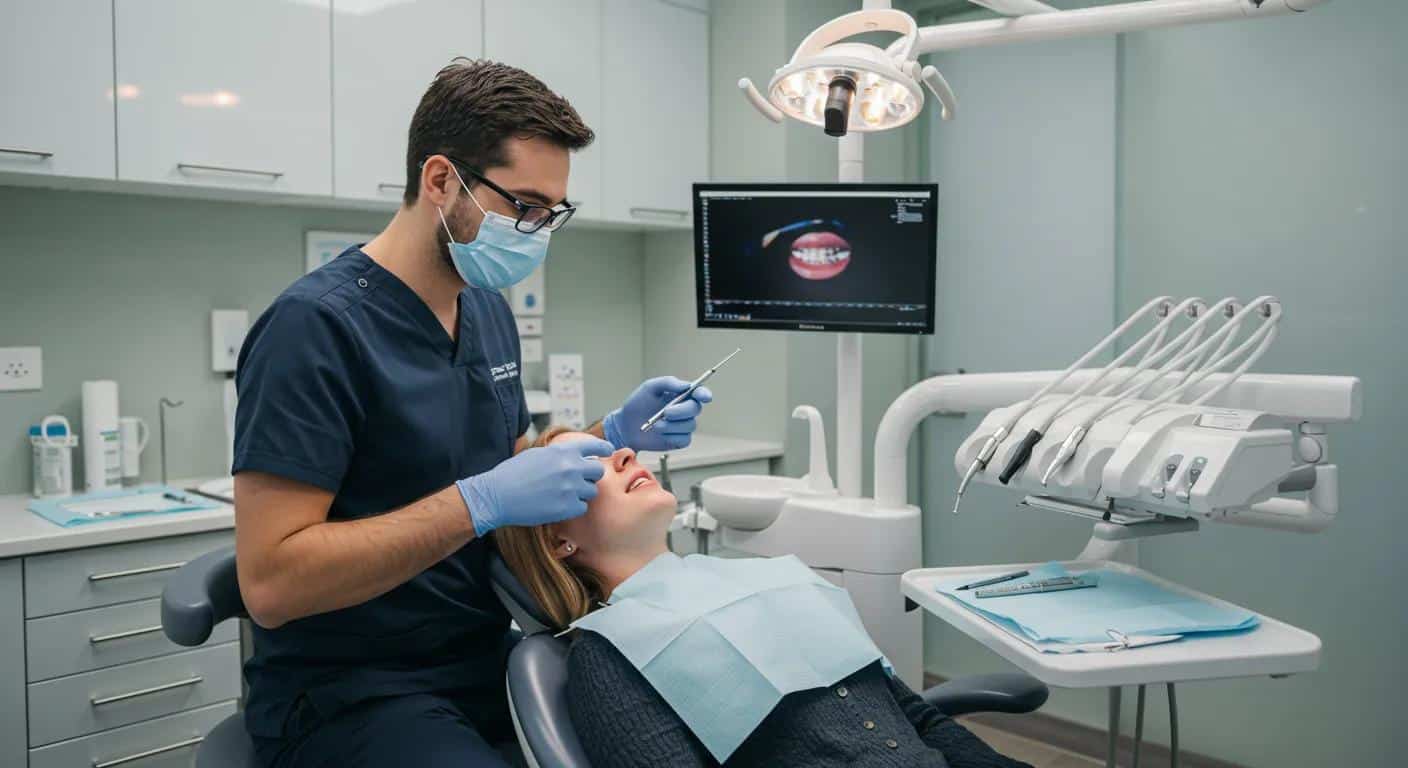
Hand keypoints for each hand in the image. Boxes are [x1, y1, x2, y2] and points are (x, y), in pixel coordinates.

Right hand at [457, 437, 614, 535]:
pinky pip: (582, 507)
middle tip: (580, 481)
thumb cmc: (511, 473)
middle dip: (591, 476)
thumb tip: (572, 455)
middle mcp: (570, 467)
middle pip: (598, 471)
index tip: (608, 450)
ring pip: (591, 491)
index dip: (603, 449)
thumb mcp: (536, 454)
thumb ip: (558, 454)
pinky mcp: (566, 507)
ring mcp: (570, 488)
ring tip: (564, 495)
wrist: (497, 495)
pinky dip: (574, 507)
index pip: (594, 446)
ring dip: (582, 493)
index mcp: (562, 451)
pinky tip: (560, 506)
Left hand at [603, 376, 713, 451]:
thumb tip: (686, 385)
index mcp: (681, 395)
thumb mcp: (650, 387)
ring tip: (655, 425)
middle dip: (681, 411)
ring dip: (671, 425)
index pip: (699, 393)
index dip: (704, 394)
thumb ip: (668, 383)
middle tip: (665, 412)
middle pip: (695, 409)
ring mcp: (683, 426)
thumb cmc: (638, 404)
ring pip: (689, 426)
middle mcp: (685, 410)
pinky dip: (671, 437)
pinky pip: (684, 440)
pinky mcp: (679, 440)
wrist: (626, 425)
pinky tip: (659, 434)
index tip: (704, 397)